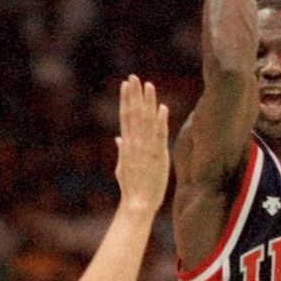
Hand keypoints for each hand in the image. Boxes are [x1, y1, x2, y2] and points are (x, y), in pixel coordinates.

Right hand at [114, 75, 169, 212]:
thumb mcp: (122, 166)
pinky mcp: (158, 156)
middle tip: (134, 77)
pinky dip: (161, 121)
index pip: (125, 116)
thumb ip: (122, 150)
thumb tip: (118, 138)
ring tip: (149, 85)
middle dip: (134, 95)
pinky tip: (162, 108)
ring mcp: (146, 149)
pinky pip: (160, 136)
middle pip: (133, 114)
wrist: (138, 203)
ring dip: (148, 102)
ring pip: (146, 121)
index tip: (125, 84)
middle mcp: (135, 143)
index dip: (125, 99)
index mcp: (127, 144)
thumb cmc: (132, 187)